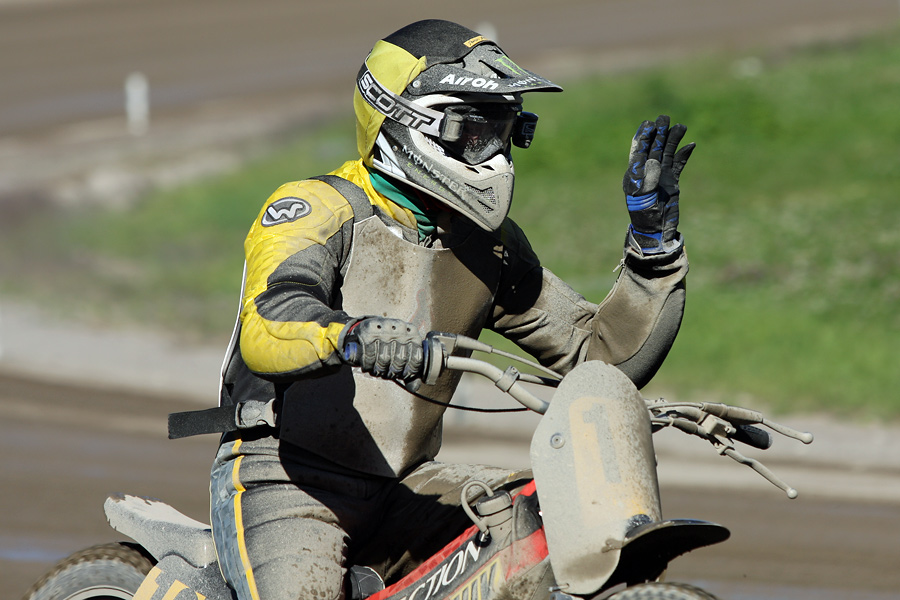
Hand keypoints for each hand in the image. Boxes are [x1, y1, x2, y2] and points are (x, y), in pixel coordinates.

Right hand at [341, 317, 425, 380]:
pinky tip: (367, 366)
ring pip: (384, 358)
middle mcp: (401, 327)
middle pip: (400, 359)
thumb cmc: (387, 344)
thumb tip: (414, 387)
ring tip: (376, 371)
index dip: (409, 372)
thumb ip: (409, 371)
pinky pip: (369, 353)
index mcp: (412, 332)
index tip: (401, 376)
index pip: (416, 358)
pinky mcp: (369, 327)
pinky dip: (367, 364)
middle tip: (387, 374)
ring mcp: (385, 326)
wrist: (367, 329)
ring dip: (379, 370)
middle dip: (392, 372)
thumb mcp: (400, 355)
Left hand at [623, 115, 693, 253]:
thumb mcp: (642, 197)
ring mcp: (661, 175)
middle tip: (664, 118)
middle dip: (659, 133)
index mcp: (635, 174)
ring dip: (673, 140)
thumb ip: (646, 178)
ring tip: (681, 126)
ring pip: (667, 153)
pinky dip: (684, 154)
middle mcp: (648, 172)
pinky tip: (691, 144)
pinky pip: (679, 164)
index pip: (639, 150)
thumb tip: (653, 160)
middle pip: (654, 147)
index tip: (649, 124)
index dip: (644, 136)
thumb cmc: (644, 214)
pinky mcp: (672, 181)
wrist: (656, 229)